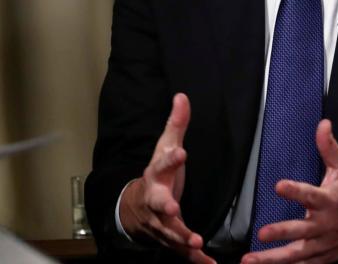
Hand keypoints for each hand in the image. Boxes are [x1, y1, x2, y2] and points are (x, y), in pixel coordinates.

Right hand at [119, 93, 213, 263]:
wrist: (134, 210)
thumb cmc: (158, 174)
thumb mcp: (166, 147)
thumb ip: (176, 125)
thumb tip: (182, 96)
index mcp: (157, 175)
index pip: (162, 163)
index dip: (171, 157)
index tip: (181, 152)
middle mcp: (156, 199)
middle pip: (158, 202)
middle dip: (164, 205)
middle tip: (172, 208)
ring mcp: (161, 222)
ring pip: (169, 230)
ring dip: (182, 237)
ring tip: (196, 242)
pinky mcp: (170, 238)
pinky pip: (182, 251)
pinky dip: (195, 259)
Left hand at [241, 120, 337, 263]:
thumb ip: (330, 148)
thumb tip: (322, 124)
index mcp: (331, 201)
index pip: (312, 195)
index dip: (296, 191)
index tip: (278, 185)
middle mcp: (325, 225)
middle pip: (302, 230)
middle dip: (282, 232)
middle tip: (262, 233)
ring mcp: (322, 244)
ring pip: (296, 254)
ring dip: (273, 259)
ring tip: (250, 260)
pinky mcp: (320, 258)